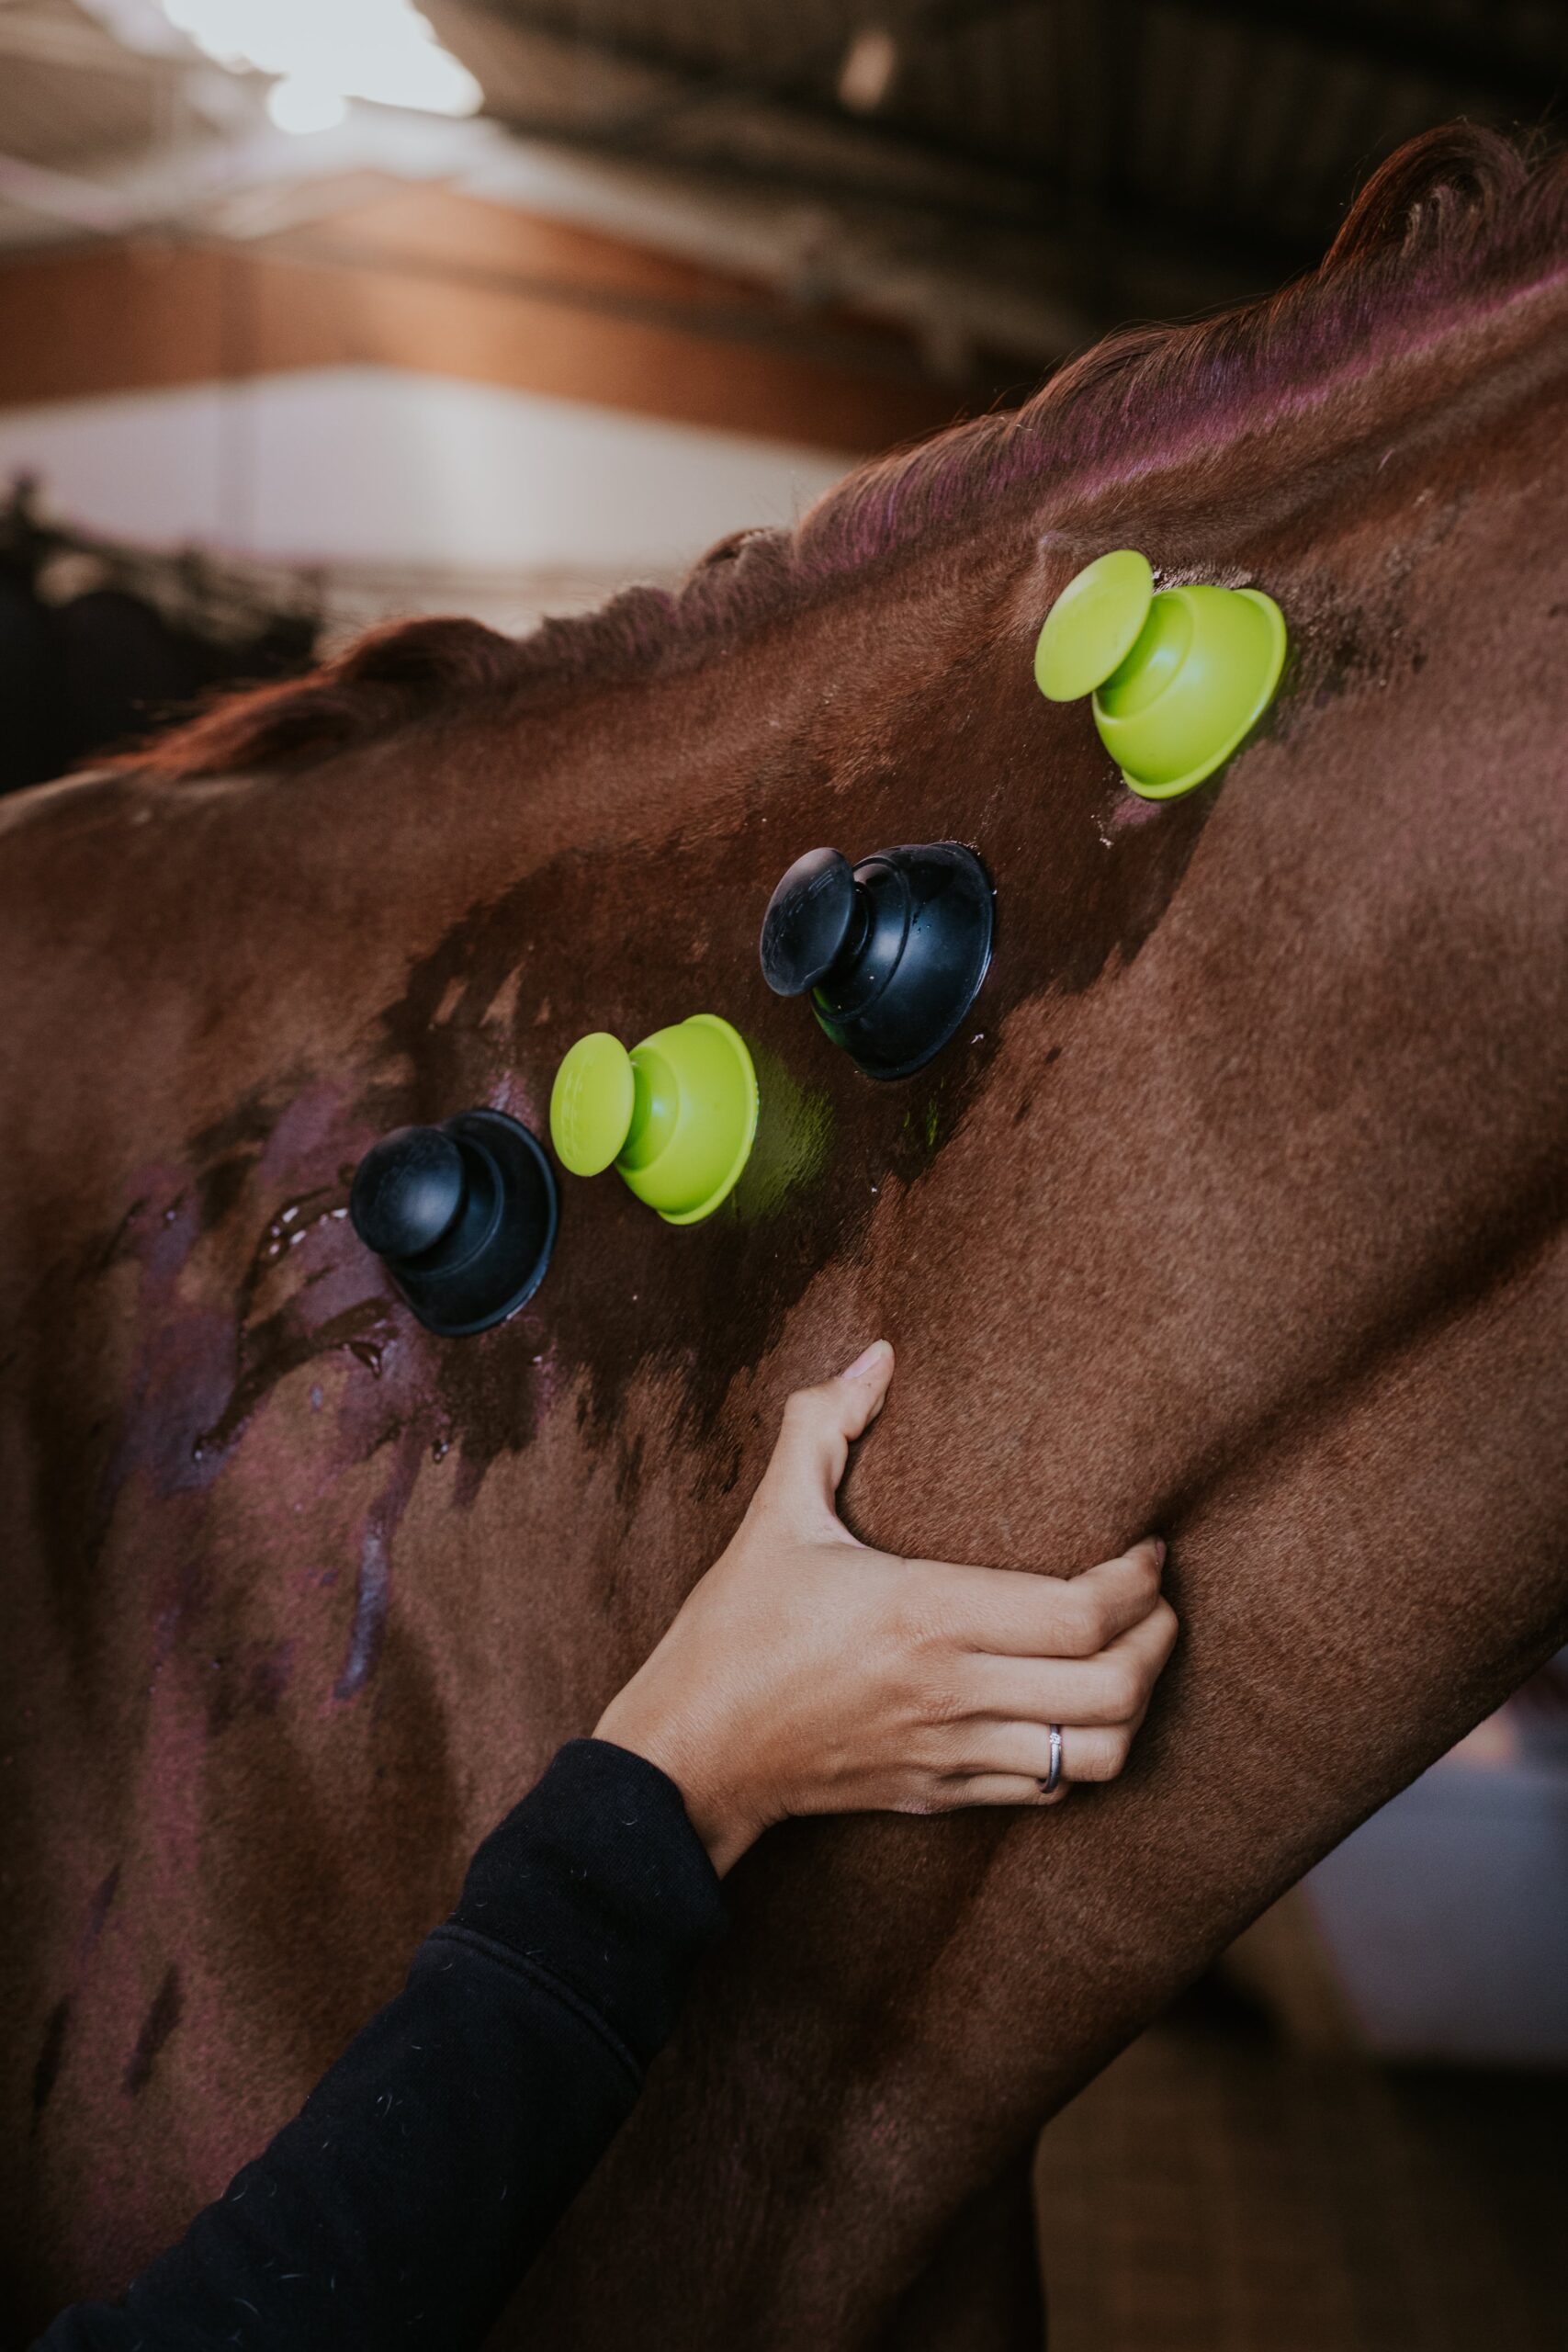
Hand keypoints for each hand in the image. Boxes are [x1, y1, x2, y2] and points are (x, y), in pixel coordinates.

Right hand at [594, 1342, 1176, 1873]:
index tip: (1148, 1548)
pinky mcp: (940, 1795)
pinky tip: (1072, 1707)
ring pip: (1094, 1754)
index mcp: (926, 1614)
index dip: (1139, 1583)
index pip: (1083, 1613)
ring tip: (1132, 1656)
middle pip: (1113, 1686)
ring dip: (1133, 1706)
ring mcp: (951, 1752)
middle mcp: (952, 1691)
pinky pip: (1048, 1790)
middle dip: (1159, 1639)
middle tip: (1159, 1598)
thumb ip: (824, 1423)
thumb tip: (878, 1354)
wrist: (690, 1753)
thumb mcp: (774, 1516)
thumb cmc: (733, 1631)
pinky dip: (1081, 1751)